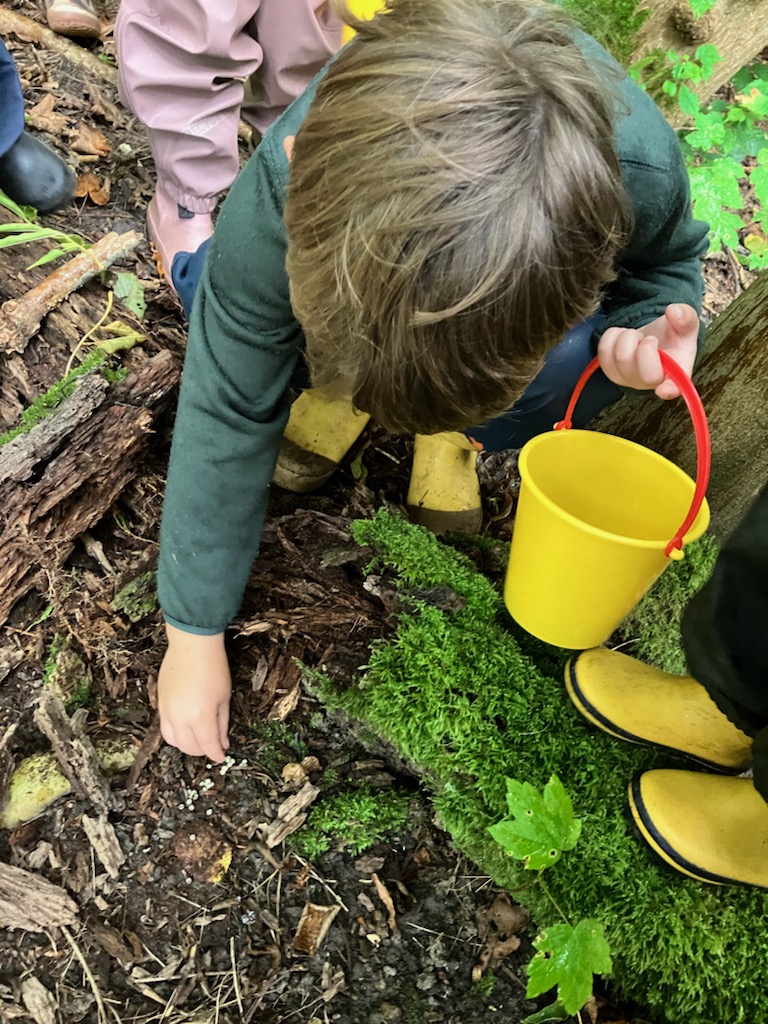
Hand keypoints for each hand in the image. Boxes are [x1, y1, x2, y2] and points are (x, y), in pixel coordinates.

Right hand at [158, 624, 230, 761]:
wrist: (192, 644)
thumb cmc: (213, 667)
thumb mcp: (224, 697)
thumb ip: (222, 723)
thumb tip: (222, 743)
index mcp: (200, 716)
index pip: (207, 745)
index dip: (216, 754)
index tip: (222, 756)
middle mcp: (179, 717)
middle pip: (188, 747)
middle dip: (202, 751)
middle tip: (213, 747)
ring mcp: (166, 710)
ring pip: (172, 740)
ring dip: (186, 745)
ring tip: (198, 740)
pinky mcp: (159, 702)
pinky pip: (164, 727)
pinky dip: (175, 733)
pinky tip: (185, 728)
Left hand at [597, 303, 699, 399]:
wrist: (655, 338)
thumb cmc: (674, 336)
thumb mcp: (687, 324)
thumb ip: (686, 316)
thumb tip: (673, 311)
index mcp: (676, 374)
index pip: (673, 388)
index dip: (668, 389)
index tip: (664, 389)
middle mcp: (651, 382)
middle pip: (636, 367)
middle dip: (643, 344)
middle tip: (651, 339)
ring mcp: (628, 379)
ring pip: (619, 356)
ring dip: (629, 336)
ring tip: (639, 338)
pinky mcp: (611, 371)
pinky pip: (603, 350)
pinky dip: (613, 335)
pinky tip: (625, 337)